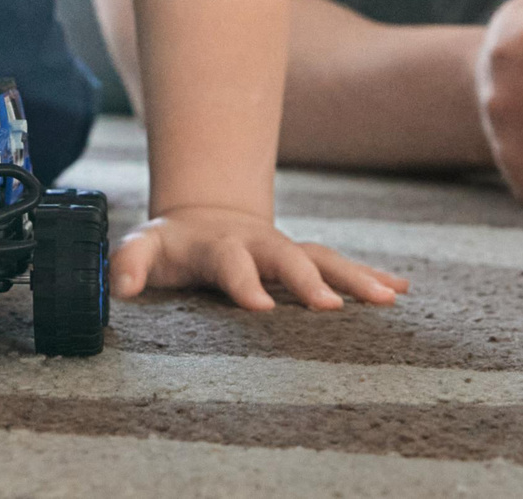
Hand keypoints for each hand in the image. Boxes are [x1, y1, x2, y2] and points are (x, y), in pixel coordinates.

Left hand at [112, 203, 405, 309]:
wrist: (204, 215)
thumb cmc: (170, 245)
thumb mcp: (142, 247)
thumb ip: (129, 264)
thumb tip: (120, 289)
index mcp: (216, 245)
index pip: (229, 263)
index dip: (243, 283)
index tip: (261, 307)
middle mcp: (256, 244)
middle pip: (286, 258)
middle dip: (309, 281)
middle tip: (333, 307)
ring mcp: (285, 250)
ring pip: (323, 258)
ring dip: (354, 277)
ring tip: (389, 298)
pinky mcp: (305, 259)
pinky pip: (341, 264)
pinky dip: (372, 275)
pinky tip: (402, 290)